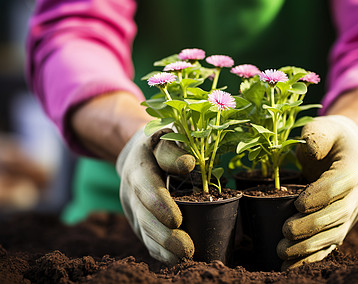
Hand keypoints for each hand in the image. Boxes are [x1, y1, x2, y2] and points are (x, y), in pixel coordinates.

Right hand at [116, 127, 195, 264]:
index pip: (145, 186)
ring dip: (163, 247)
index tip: (177, 220)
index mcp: (138, 166)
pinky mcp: (136, 219)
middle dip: (164, 234)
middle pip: (144, 216)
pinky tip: (174, 259)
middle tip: (187, 248)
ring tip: (184, 257)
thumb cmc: (160, 144)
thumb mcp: (164, 137)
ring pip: (144, 231)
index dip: (159, 204)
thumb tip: (188, 165)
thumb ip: (172, 150)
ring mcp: (131, 207)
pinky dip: (159, 250)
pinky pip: (145, 238)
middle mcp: (130, 189)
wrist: (137, 152)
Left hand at [277, 115, 357, 269]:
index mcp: (355, 165)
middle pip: (339, 213)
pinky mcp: (345, 221)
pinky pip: (332, 241)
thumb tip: (310, 150)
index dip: (321, 195)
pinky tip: (294, 264)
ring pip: (336, 233)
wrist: (346, 148)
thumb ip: (316, 134)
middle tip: (285, 232)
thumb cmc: (328, 136)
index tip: (298, 204)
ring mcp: (354, 209)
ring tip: (284, 252)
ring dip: (311, 246)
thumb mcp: (322, 127)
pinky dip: (314, 254)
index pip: (341, 184)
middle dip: (312, 226)